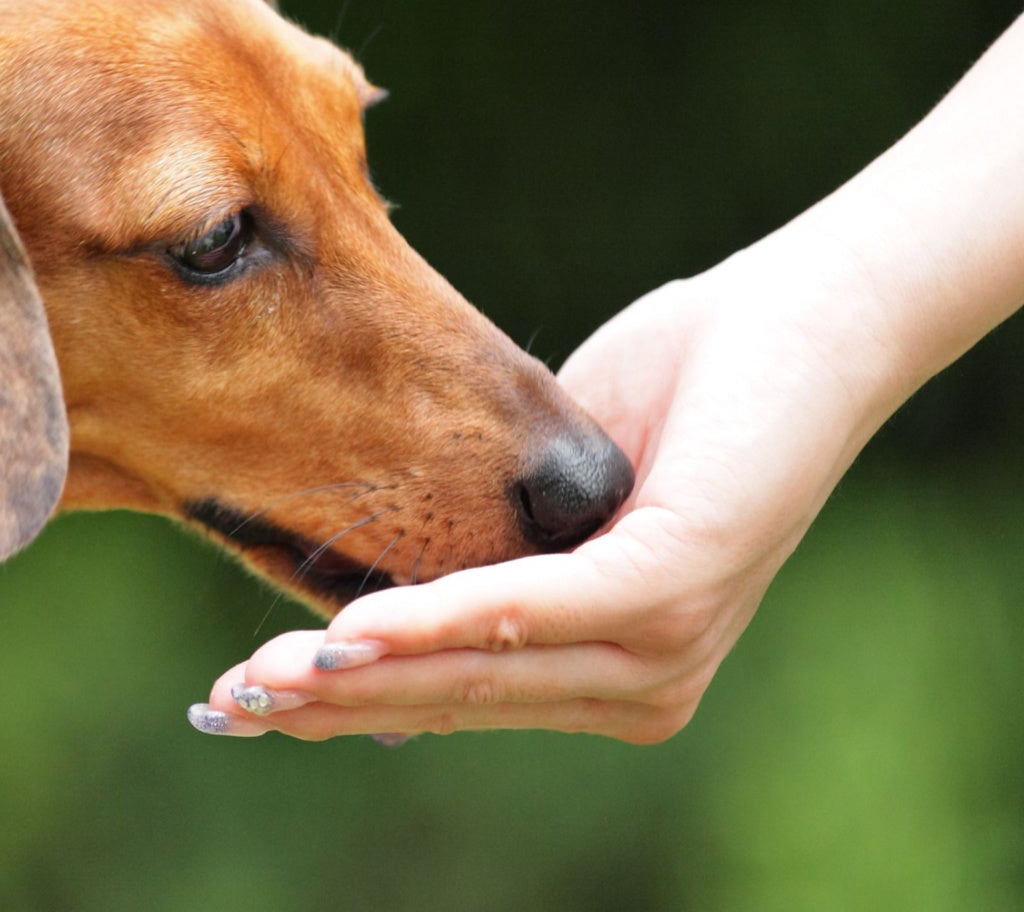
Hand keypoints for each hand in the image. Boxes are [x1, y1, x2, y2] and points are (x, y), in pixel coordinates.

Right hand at [191, 239, 900, 741]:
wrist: (802, 316)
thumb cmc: (681, 388)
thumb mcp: (555, 496)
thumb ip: (481, 568)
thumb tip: (375, 631)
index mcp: (610, 668)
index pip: (453, 699)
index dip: (342, 705)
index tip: (235, 704)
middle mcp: (639, 684)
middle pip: (454, 703)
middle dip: (329, 708)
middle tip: (221, 705)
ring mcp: (665, 648)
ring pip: (481, 673)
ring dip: (363, 678)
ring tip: (262, 681)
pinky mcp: (674, 584)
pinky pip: (532, 613)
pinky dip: (439, 620)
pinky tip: (356, 630)